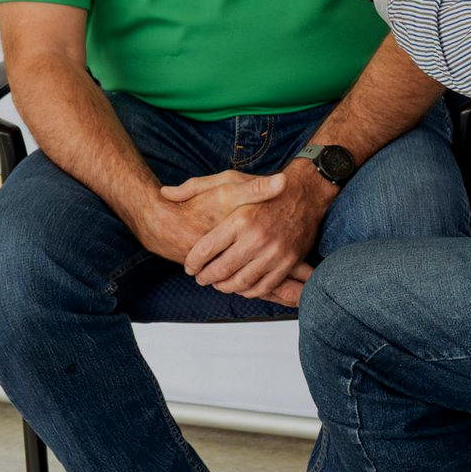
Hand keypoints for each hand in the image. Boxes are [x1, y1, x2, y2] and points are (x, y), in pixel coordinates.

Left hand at [182, 164, 332, 305]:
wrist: (306, 193)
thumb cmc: (265, 188)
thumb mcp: (229, 180)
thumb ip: (194, 187)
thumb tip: (164, 193)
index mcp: (240, 219)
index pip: (205, 250)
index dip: (192, 263)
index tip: (189, 266)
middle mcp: (257, 238)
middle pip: (221, 270)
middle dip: (205, 278)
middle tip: (200, 277)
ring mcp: (274, 252)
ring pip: (241, 283)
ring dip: (225, 287)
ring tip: (218, 283)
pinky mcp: (288, 262)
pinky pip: (263, 286)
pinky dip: (248, 291)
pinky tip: (240, 285)